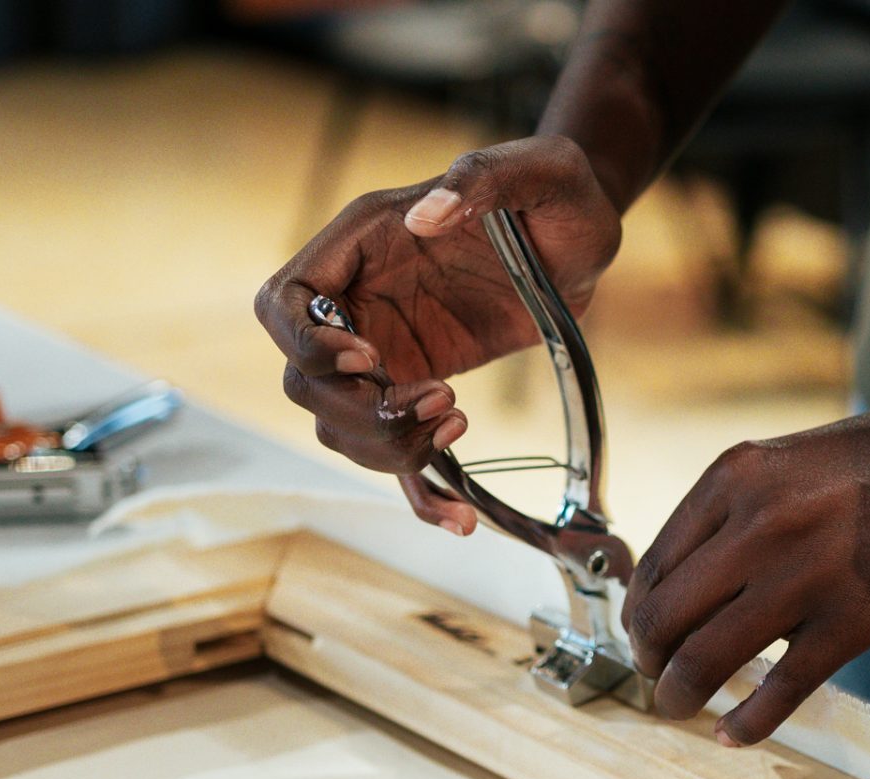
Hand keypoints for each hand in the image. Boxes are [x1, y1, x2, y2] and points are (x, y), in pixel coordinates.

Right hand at [256, 135, 621, 532]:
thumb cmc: (556, 191)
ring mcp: (387, 355)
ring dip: (389, 448)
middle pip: (303, 383)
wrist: (587, 237)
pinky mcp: (424, 391)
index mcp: (361, 244)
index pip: (282, 302)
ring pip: (341, 429)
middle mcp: (359, 304)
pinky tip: (461, 519)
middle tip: (437, 400)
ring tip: (459, 420)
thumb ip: (480, 177)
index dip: (305, 344)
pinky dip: (423, 495)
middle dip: (356, 411)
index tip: (368, 361)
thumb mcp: (537, 169)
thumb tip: (425, 215)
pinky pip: (402, 457)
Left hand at [621, 390, 869, 743]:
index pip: (654, 565)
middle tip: (657, 680)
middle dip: (650, 661)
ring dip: (680, 695)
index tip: (646, 639)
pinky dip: (747, 721)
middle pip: (665, 616)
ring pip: (705, 658)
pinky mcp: (857, 618)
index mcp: (736, 475)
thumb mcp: (796, 464)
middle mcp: (758, 520)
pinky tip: (735, 733)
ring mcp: (806, 571)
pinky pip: (779, 689)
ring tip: (681, 708)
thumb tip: (694, 584)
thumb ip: (743, 513)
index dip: (639, 615)